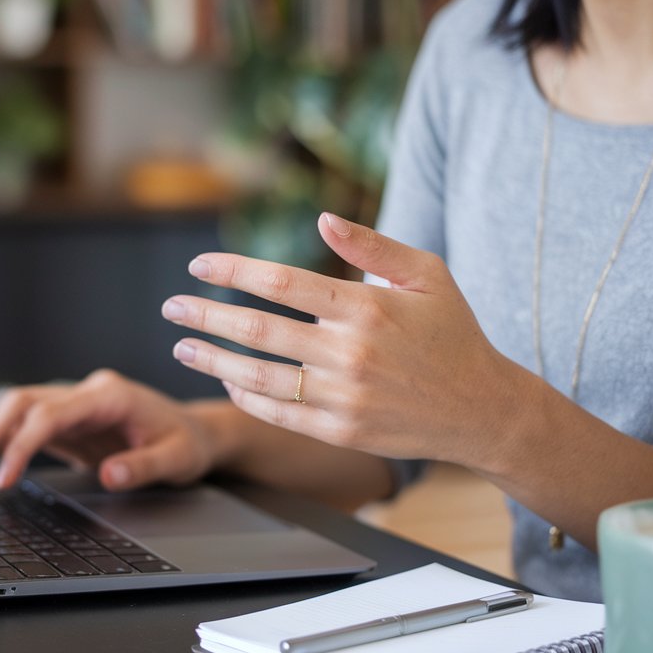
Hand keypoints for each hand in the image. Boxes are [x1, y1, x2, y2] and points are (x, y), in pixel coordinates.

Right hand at [0, 369, 216, 490]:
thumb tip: (109, 474)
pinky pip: (29, 425)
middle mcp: (87, 393)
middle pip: (23, 401)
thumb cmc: (187, 443)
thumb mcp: (178, 459)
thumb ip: (143, 466)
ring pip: (18, 408)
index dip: (21, 443)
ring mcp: (76, 405)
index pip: (51, 413)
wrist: (195, 434)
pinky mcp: (71, 421)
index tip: (4, 477)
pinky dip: (7, 442)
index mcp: (111, 395)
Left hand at [162, 213, 513, 467]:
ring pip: (258, 377)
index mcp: (366, 307)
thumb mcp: (427, 274)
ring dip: (211, 360)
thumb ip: (373, 244)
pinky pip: (278, 413)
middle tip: (171, 306)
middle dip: (204, 315)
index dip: (232, 271)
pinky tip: (227, 381)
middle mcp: (349, 353)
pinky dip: (246, 397)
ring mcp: (343, 397)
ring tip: (181, 347)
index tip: (198, 264)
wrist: (481, 409)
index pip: (280, 283)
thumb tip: (320, 220)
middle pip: (256, 331)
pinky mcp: (341, 432)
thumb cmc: (452, 333)